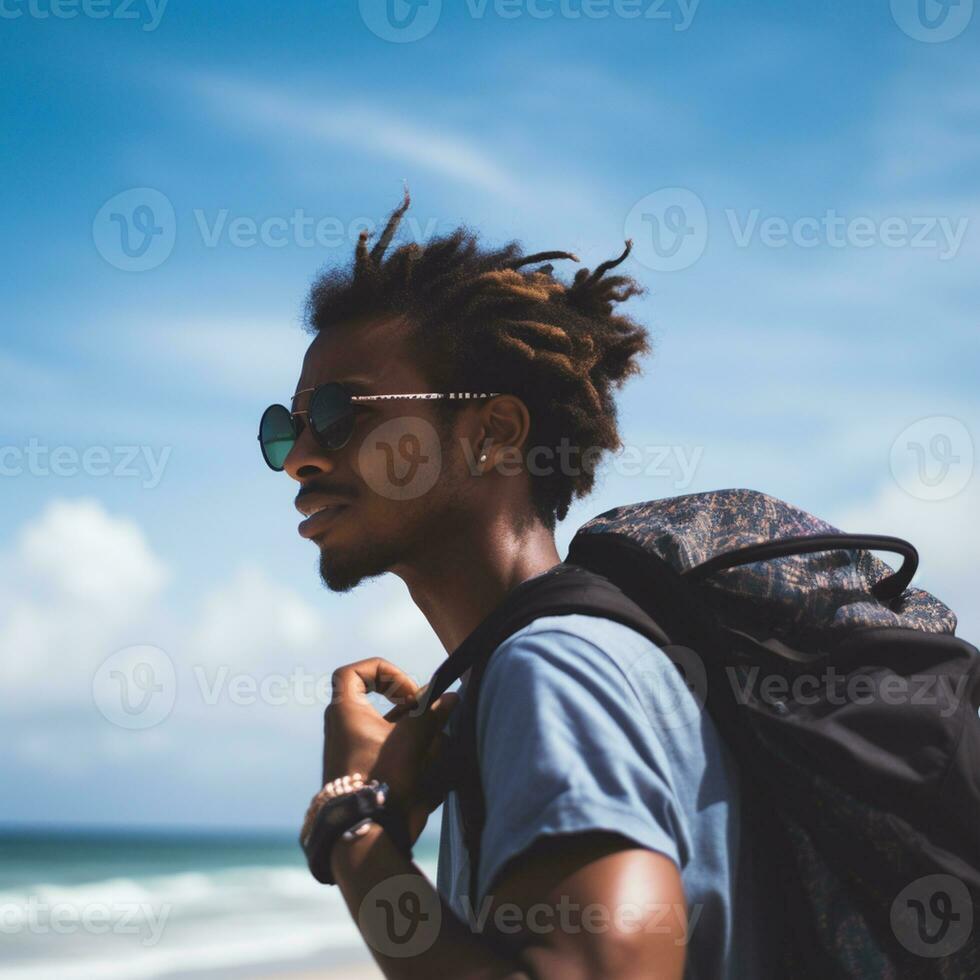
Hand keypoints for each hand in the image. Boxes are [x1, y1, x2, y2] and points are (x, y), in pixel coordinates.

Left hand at [312, 658, 458, 843]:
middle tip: (423, 715)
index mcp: (345, 713)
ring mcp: (352, 752)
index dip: (382, 672)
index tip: (406, 691)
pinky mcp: (363, 772)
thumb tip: (451, 697)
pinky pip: (387, 752)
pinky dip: (409, 752)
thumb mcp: (411, 740)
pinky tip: (430, 766)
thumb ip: (432, 714)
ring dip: (413, 732)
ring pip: (386, 729)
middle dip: (408, 709)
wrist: (364, 832)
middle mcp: (344, 730)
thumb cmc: (381, 779)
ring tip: (433, 746)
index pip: (352, 674)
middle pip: (375, 702)